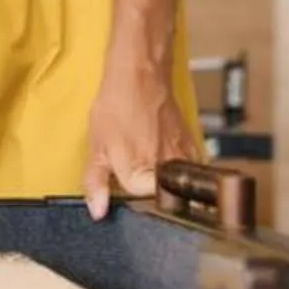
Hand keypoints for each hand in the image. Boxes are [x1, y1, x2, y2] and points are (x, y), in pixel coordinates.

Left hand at [83, 46, 199, 219]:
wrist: (140, 76)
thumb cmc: (117, 108)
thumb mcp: (96, 148)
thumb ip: (96, 183)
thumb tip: (97, 212)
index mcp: (141, 177)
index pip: (144, 206)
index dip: (133, 199)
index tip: (125, 188)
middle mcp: (167, 172)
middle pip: (163, 198)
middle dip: (150, 190)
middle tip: (137, 170)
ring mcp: (184, 159)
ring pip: (178, 184)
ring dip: (164, 177)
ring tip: (149, 157)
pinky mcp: (193, 146)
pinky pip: (187, 167)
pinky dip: (175, 165)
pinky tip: (161, 151)